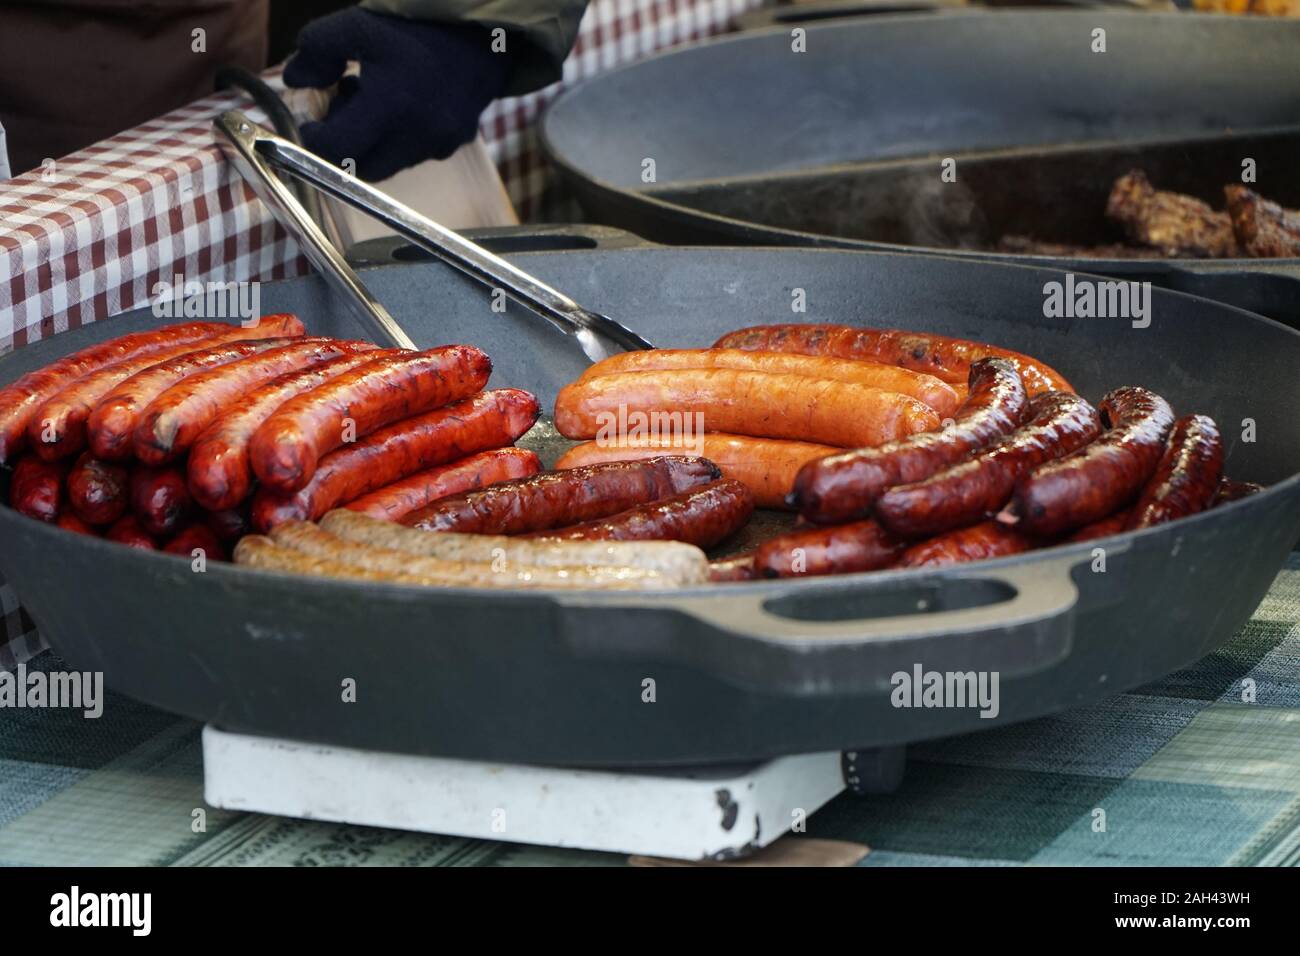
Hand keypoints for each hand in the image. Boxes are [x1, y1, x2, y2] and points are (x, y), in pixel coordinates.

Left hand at [283, 8, 511, 180]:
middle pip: (361, 169)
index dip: (314, 139)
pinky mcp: (453, 145)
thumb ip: (316, 49)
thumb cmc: (417, 27)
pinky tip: (398, 106)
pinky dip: (396, 139)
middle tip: (339, 113)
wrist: (482, 33)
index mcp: (391, 106)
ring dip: (370, 143)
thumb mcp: (358, 25)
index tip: (310, 124)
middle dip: (343, 147)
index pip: (336, 148)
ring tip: (371, 102)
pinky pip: (413, 155)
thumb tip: (293, 80)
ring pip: (388, 165)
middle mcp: (417, 135)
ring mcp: (438, 145)